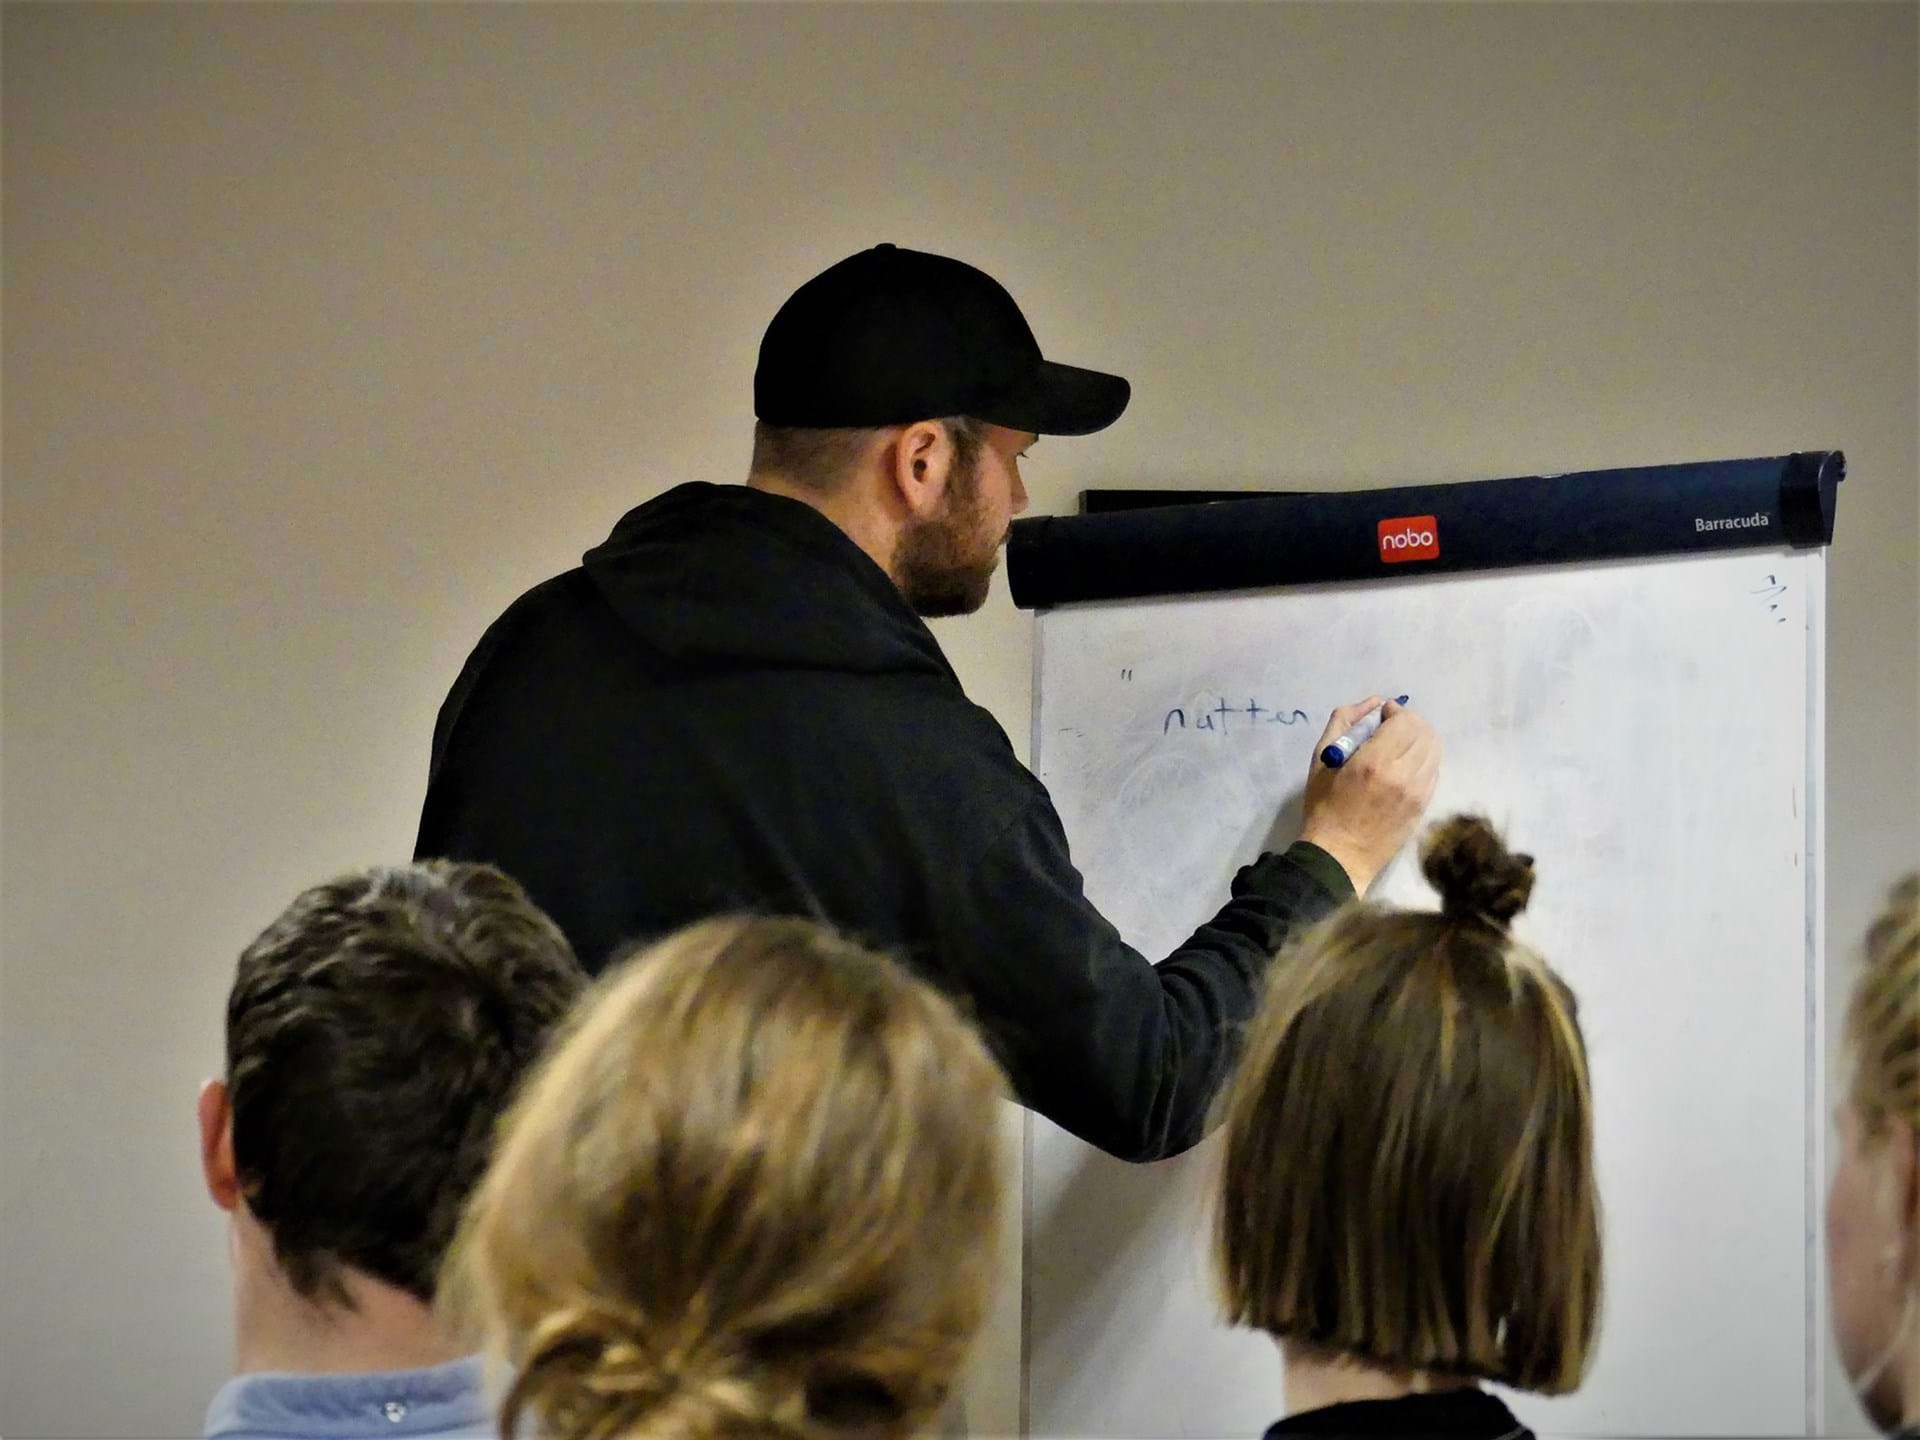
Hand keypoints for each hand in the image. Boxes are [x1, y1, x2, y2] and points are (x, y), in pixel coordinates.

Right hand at [1296, 697, 1440, 894]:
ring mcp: (1417, 793)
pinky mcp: (1424, 807)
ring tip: (1400, 748)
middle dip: (1409, 724)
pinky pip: (1434, 772)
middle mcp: (1402, 775)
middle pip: (1424, 733)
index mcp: (1374, 761)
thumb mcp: (1322, 758)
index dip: (1395, 712)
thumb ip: (1344, 721)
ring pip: (1434, 751)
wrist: (1339, 855)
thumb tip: (1371, 703)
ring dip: (1419, 741)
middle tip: (1392, 729)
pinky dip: (1423, 762)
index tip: (1382, 716)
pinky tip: (1405, 769)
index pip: (1404, 721)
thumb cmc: (1324, 806)